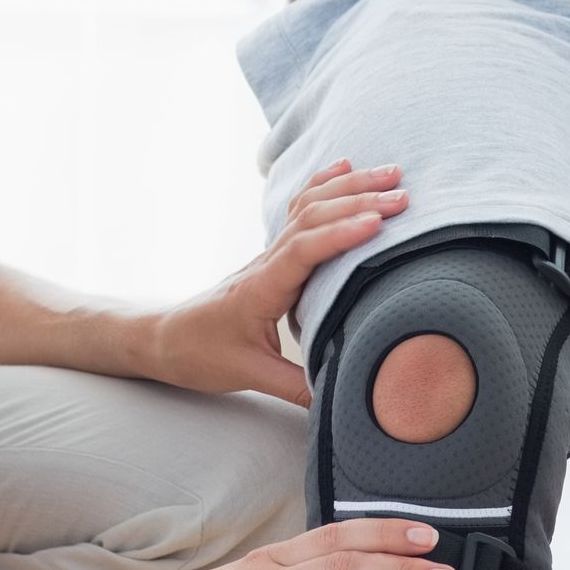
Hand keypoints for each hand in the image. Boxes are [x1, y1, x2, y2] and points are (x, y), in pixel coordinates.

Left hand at [142, 162, 408, 401]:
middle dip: (358, 202)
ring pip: (309, 208)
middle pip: (312, 218)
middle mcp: (267, 263)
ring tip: (391, 176)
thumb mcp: (247, 375)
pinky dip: (325, 185)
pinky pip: (300, 211)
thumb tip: (339, 401)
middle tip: (403, 198)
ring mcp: (270, 255)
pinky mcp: (275, 256)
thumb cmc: (200, 353)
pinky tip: (346, 169)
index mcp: (260, 288)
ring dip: (350, 188)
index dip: (339, 235)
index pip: (302, 251)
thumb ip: (295, 388)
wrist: (165, 338)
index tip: (376, 224)